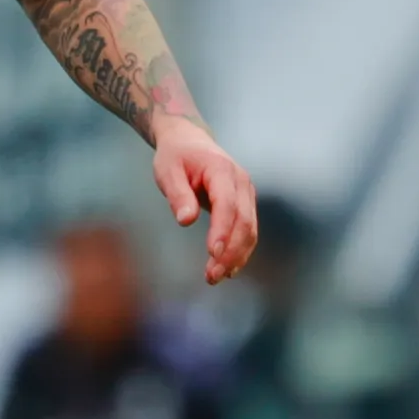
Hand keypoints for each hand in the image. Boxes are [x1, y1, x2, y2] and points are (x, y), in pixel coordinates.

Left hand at [152, 117, 259, 284]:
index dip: (222, 230)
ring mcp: (247, 193)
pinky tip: (228, 269)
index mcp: (222, 170)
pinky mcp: (245, 204)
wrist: (190, 142)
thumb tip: (186, 221)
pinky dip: (241, 251)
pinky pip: (248, 230)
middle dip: (230, 251)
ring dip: (237, 256)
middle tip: (211, 276)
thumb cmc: (176, 157)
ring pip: (250, 229)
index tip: (212, 253)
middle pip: (243, 221)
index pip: (227, 204)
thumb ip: (178, 195)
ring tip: (217, 277)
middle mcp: (241, 182)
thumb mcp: (167, 171)